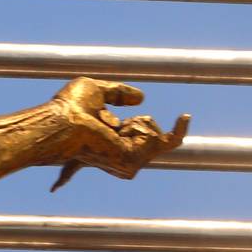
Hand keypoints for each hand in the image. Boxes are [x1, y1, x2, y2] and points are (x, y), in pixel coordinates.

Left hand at [46, 77, 189, 190]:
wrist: (65, 121)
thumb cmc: (69, 107)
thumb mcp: (96, 90)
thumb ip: (118, 92)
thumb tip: (141, 97)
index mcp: (110, 143)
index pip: (143, 143)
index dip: (170, 133)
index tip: (186, 116)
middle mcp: (119, 157)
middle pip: (158, 140)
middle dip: (142, 124)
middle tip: (106, 121)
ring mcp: (127, 162)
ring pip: (159, 137)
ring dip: (140, 123)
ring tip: (108, 125)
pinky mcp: (133, 161)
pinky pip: (165, 140)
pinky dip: (145, 126)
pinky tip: (117, 129)